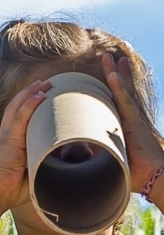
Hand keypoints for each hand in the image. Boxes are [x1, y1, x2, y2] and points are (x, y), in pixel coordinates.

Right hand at [0, 79, 51, 210]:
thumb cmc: (10, 191)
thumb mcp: (30, 173)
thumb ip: (41, 165)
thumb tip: (61, 164)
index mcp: (10, 144)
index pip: (19, 119)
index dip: (29, 107)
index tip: (43, 98)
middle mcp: (6, 136)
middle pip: (17, 107)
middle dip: (31, 93)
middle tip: (46, 84)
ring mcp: (6, 136)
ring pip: (17, 107)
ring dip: (31, 93)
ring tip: (45, 83)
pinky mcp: (8, 140)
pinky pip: (20, 117)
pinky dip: (29, 104)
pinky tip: (39, 94)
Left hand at [102, 54, 163, 192]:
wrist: (155, 178)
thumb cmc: (135, 174)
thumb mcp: (112, 162)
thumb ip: (99, 156)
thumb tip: (80, 158)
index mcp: (124, 128)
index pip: (116, 104)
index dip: (112, 90)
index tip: (107, 78)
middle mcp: (129, 121)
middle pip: (121, 92)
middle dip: (115, 74)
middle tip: (108, 58)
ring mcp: (132, 120)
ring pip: (122, 92)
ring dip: (115, 74)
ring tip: (109, 57)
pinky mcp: (135, 124)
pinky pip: (125, 102)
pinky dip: (119, 89)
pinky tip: (113, 75)